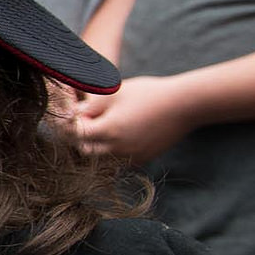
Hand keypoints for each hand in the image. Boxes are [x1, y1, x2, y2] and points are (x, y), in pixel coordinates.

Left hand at [69, 75, 191, 163]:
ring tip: (106, 125)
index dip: (72, 123)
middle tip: (91, 119)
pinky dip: (112, 151)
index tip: (78, 112)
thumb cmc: (148, 94)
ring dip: (96, 145)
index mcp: (108, 131)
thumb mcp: (113, 93)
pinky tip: (121, 134)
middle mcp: (117, 150)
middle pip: (85, 149)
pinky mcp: (141, 160)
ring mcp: (130, 158)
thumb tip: (70, 115)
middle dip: (82, 136)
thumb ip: (88, 106)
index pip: (75, 134)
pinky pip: (117, 161)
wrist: (185, 105)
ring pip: (100, 158)